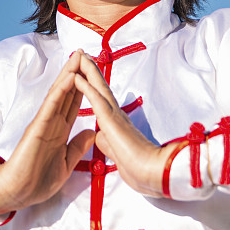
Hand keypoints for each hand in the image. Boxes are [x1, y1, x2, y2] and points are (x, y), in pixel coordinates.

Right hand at [0, 51, 94, 214]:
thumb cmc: (38, 181)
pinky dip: (61, 90)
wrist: (19, 193)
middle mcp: (52, 122)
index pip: (73, 104)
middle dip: (76, 72)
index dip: (83, 87)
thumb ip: (77, 148)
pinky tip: (69, 77)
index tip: (91, 71)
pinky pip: (51, 105)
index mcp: (59, 131)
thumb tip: (91, 134)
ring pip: (59, 93)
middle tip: (85, 52)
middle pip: (67, 92)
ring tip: (77, 55)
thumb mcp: (66, 164)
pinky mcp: (38, 126)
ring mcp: (44, 123)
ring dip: (68, 73)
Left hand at [73, 52, 177, 196]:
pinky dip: (86, 87)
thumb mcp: (117, 154)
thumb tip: (99, 137)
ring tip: (79, 57)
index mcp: (116, 124)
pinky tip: (78, 76)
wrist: (151, 173)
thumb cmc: (138, 168)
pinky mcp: (112, 120)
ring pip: (98, 88)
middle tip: (82, 55)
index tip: (85, 73)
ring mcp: (115, 115)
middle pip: (101, 88)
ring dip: (88, 71)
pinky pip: (96, 100)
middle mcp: (116, 115)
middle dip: (91, 71)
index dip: (93, 86)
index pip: (102, 100)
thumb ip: (108, 143)